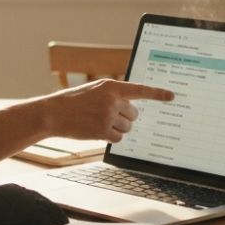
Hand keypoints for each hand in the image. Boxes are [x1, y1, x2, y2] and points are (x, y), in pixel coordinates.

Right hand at [43, 79, 173, 142]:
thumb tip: (131, 107)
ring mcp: (108, 116)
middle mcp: (112, 100)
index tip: (172, 96)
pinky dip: (110, 137)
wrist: (52, 113)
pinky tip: (96, 131)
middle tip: (107, 116)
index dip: (157, 93)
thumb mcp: (93, 90)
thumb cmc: (72, 102)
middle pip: (134, 114)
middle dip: (124, 117)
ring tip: (98, 122)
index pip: (140, 90)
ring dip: (117, 128)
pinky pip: (118, 138)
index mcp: (111, 86)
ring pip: (127, 128)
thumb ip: (112, 95)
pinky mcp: (102, 131)